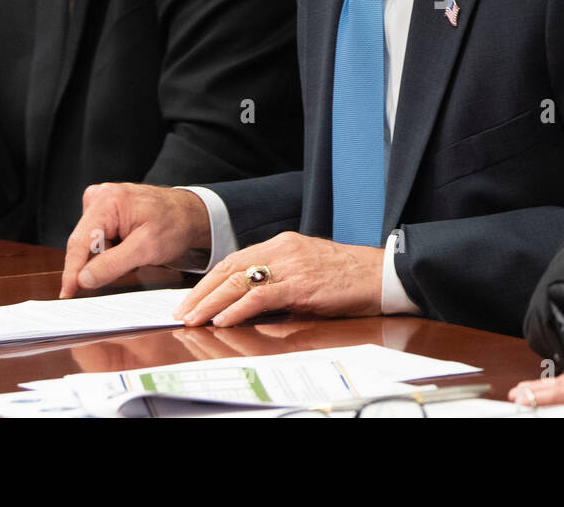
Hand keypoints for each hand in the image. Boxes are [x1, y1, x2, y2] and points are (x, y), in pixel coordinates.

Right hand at [60, 183, 211, 297]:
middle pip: (83, 243)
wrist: (191, 213)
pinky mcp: (105, 211)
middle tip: (124, 268)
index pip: (80, 242)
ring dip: (105, 258)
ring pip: (90, 244)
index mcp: (107, 200)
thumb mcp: (146, 248)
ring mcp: (101, 203)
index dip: (72, 271)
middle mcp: (99, 197)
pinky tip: (128, 249)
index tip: (67, 294)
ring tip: (133, 253)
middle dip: (96, 264)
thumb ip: (112, 264)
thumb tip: (83, 279)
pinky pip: (98, 239)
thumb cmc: (175, 223)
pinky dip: (110, 251)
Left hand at [173, 232, 384, 326]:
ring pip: (239, 281)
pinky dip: (237, 308)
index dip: (210, 279)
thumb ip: (281, 278)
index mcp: (283, 244)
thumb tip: (252, 299)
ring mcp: (291, 265)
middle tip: (182, 311)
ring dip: (211, 302)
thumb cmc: (348, 276)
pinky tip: (223, 319)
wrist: (381, 273)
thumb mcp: (308, 269)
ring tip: (193, 318)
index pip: (236, 259)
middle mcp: (283, 250)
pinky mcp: (300, 284)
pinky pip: (260, 296)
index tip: (192, 297)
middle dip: (201, 291)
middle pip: (230, 268)